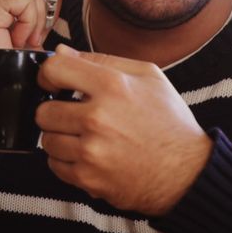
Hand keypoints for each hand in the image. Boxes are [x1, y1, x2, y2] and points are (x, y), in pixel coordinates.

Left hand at [35, 46, 211, 215]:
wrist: (188, 174)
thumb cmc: (169, 123)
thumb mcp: (148, 76)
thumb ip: (102, 60)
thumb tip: (62, 53)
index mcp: (112, 87)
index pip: (53, 70)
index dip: (48, 75)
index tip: (54, 83)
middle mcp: (97, 118)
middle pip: (43, 110)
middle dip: (55, 111)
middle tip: (73, 115)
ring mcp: (91, 151)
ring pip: (46, 140)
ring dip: (61, 138)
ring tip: (84, 137)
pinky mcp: (89, 179)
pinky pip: (55, 165)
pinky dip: (67, 161)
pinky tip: (88, 156)